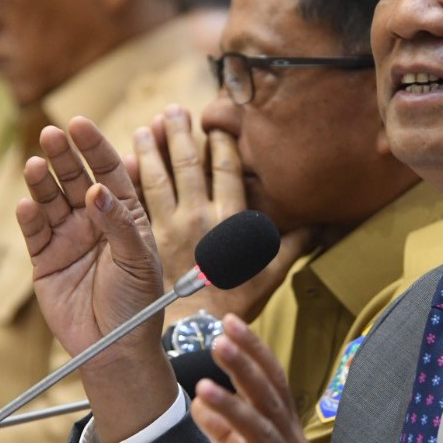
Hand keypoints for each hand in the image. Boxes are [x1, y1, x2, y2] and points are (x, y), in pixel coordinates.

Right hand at [16, 117, 176, 442]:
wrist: (116, 349)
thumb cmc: (138, 304)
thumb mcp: (139, 262)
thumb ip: (118, 226)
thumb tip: (96, 193)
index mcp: (123, 213)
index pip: (107, 170)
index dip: (94, 147)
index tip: (79, 124)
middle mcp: (93, 219)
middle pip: (75, 178)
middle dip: (64, 156)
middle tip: (51, 134)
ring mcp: (67, 237)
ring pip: (50, 199)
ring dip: (41, 180)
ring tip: (34, 164)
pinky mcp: (45, 259)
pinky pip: (34, 231)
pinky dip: (29, 216)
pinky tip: (27, 203)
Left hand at [131, 106, 313, 322]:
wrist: (194, 331)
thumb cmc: (234, 305)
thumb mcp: (269, 276)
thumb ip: (291, 246)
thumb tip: (319, 226)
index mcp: (230, 221)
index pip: (228, 172)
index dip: (222, 146)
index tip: (217, 126)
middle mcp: (199, 217)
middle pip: (189, 165)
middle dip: (182, 135)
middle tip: (173, 111)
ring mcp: (168, 226)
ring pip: (157, 177)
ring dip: (151, 150)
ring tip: (147, 127)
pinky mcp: (145, 239)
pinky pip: (134, 202)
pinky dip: (128, 179)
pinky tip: (123, 162)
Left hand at [191, 316, 394, 442]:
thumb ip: (230, 436)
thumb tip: (200, 405)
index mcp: (288, 434)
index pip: (273, 383)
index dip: (254, 352)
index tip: (231, 322)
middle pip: (270, 399)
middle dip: (245, 368)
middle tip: (220, 339)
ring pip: (263, 436)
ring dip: (234, 411)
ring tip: (204, 389)